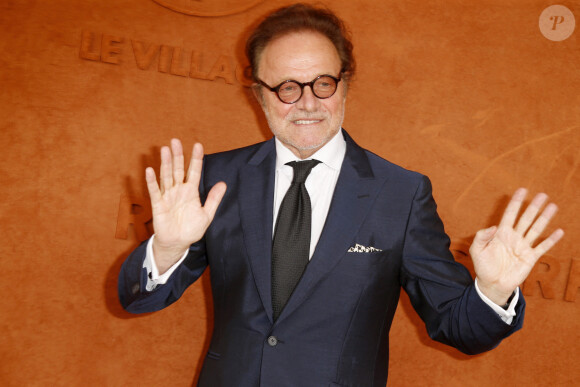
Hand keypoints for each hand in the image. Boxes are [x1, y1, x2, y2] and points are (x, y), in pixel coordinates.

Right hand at [146, 139, 225, 273]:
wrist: (178, 243)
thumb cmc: (191, 229)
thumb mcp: (207, 214)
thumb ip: (214, 199)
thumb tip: (223, 183)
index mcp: (191, 191)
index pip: (194, 171)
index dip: (196, 159)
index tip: (198, 145)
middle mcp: (178, 190)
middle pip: (178, 169)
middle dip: (177, 155)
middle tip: (175, 140)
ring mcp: (168, 196)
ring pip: (167, 176)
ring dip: (165, 163)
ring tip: (165, 149)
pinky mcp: (158, 205)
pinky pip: (155, 191)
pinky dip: (152, 181)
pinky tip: (150, 170)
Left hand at [470, 188, 563, 304]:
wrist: (492, 284)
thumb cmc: (483, 266)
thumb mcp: (476, 250)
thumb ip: (481, 237)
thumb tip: (493, 227)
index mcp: (501, 233)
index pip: (510, 214)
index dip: (516, 202)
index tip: (522, 190)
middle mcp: (514, 237)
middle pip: (526, 218)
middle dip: (533, 207)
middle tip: (543, 195)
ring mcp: (523, 247)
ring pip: (536, 229)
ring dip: (544, 218)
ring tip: (553, 206)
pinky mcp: (530, 258)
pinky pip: (542, 247)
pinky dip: (550, 240)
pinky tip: (559, 231)